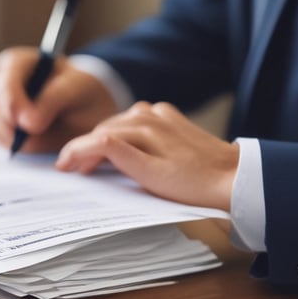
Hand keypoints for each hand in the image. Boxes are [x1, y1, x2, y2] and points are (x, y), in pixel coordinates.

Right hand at [0, 47, 118, 151]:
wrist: (84, 117)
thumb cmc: (82, 97)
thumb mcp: (78, 91)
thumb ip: (54, 100)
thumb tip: (29, 123)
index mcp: (26, 60)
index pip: (8, 70)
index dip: (12, 97)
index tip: (28, 122)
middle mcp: (4, 76)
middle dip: (3, 118)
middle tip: (25, 138)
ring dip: (2, 132)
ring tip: (30, 141)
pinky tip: (20, 144)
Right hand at [56, 101, 239, 210]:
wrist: (235, 178)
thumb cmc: (194, 184)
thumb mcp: (151, 175)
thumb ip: (119, 156)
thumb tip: (92, 143)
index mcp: (141, 127)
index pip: (97, 137)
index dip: (75, 151)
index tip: (62, 167)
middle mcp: (148, 115)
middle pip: (104, 129)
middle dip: (85, 148)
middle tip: (71, 169)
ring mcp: (160, 115)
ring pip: (118, 124)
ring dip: (102, 140)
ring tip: (92, 162)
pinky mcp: (170, 119)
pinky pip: (136, 122)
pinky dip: (122, 134)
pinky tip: (122, 147)